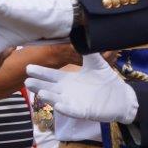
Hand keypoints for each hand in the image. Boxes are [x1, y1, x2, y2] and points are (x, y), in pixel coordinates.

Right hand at [24, 54, 138, 122]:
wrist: (121, 97)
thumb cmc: (106, 80)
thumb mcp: (96, 63)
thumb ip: (87, 52)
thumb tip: (80, 36)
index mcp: (69, 80)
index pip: (51, 75)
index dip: (40, 72)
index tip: (29, 67)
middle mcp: (67, 92)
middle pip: (49, 88)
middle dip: (38, 85)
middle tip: (27, 81)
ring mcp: (74, 103)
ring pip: (57, 100)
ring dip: (49, 97)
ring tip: (41, 92)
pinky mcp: (83, 112)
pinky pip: (72, 111)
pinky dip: (65, 108)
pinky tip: (58, 104)